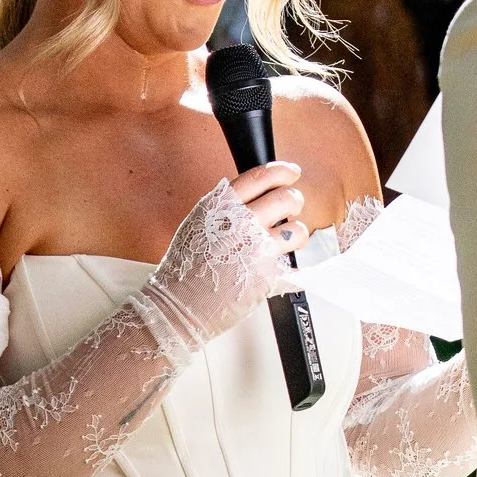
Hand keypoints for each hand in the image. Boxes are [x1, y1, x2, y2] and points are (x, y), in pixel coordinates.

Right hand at [134, 165, 305, 359]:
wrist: (178, 304)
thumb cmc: (184, 267)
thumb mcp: (197, 222)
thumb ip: (225, 207)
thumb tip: (253, 197)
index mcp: (221, 206)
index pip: (261, 176)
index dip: (282, 171)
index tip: (291, 174)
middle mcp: (241, 224)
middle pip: (286, 199)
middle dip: (294, 201)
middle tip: (293, 207)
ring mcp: (257, 250)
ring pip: (298, 231)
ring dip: (296, 233)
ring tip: (285, 241)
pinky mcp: (268, 276)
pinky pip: (295, 267)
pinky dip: (290, 267)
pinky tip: (278, 268)